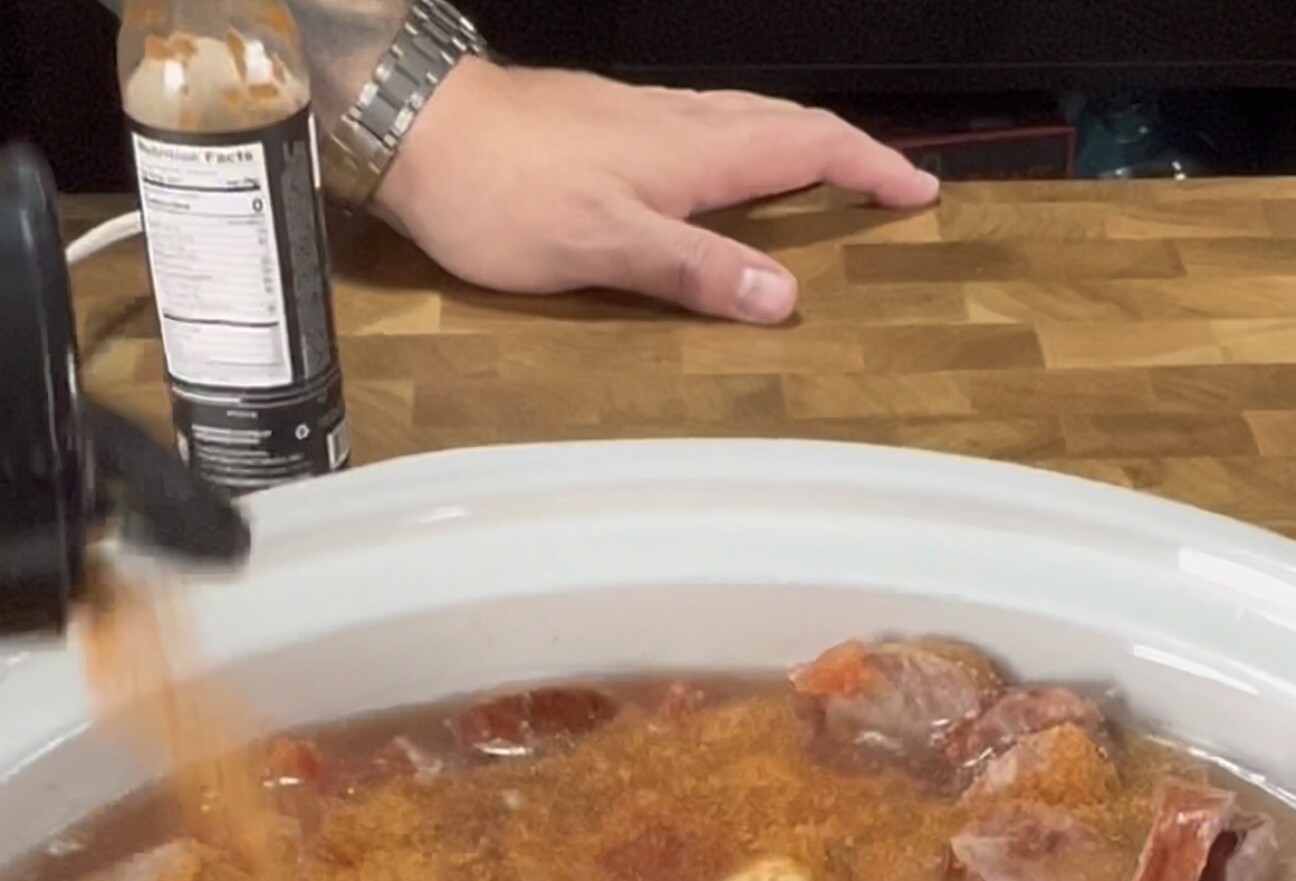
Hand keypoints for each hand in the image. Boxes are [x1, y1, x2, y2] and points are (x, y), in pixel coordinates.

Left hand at [374, 59, 937, 323]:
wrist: (416, 128)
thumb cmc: (505, 193)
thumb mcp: (605, 246)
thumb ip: (693, 272)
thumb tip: (784, 298)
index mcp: (691, 153)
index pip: (806, 147)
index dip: (867, 168)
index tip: (919, 190)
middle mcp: (674, 123)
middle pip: (782, 123)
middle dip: (844, 151)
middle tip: (888, 181)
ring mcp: (636, 118)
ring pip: (739, 121)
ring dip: (793, 144)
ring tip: (823, 175)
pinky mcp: (600, 124)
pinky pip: (697, 130)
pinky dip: (737, 148)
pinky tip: (716, 174)